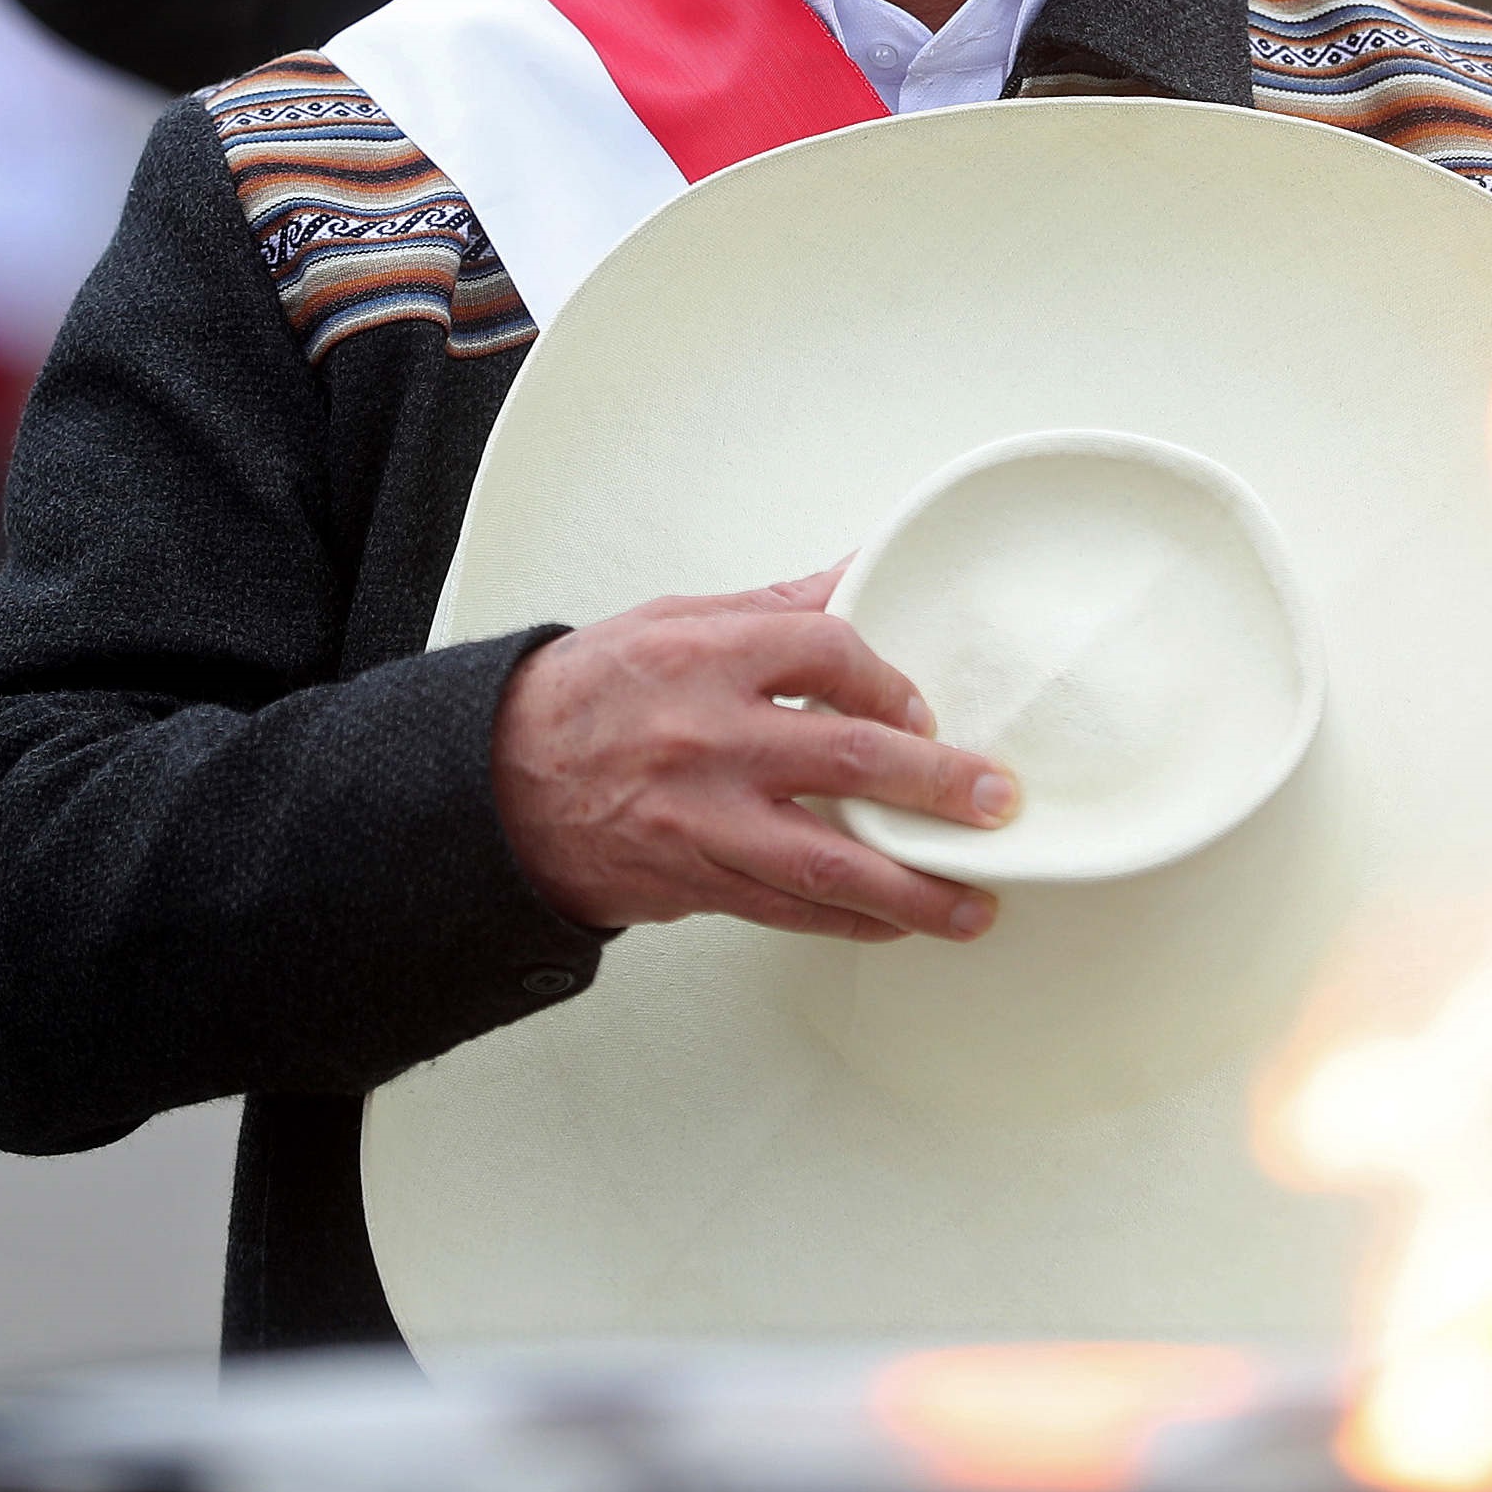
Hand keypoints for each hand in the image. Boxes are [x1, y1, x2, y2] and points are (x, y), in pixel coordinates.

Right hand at [491, 565, 1016, 942]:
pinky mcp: (693, 881)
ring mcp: (702, 819)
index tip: (925, 712)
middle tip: (996, 801)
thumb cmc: (587, 694)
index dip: (893, 684)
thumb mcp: (675, 621)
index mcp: (706, 656)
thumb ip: (779, 608)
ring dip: (914, 889)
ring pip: (830, 863)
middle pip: (852, 762)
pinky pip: (788, 911)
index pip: (832, 656)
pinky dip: (850, 921)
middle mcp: (709, 739)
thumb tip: (868, 570)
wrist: (494, 786)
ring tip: (974, 905)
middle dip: (939, 787)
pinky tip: (896, 921)